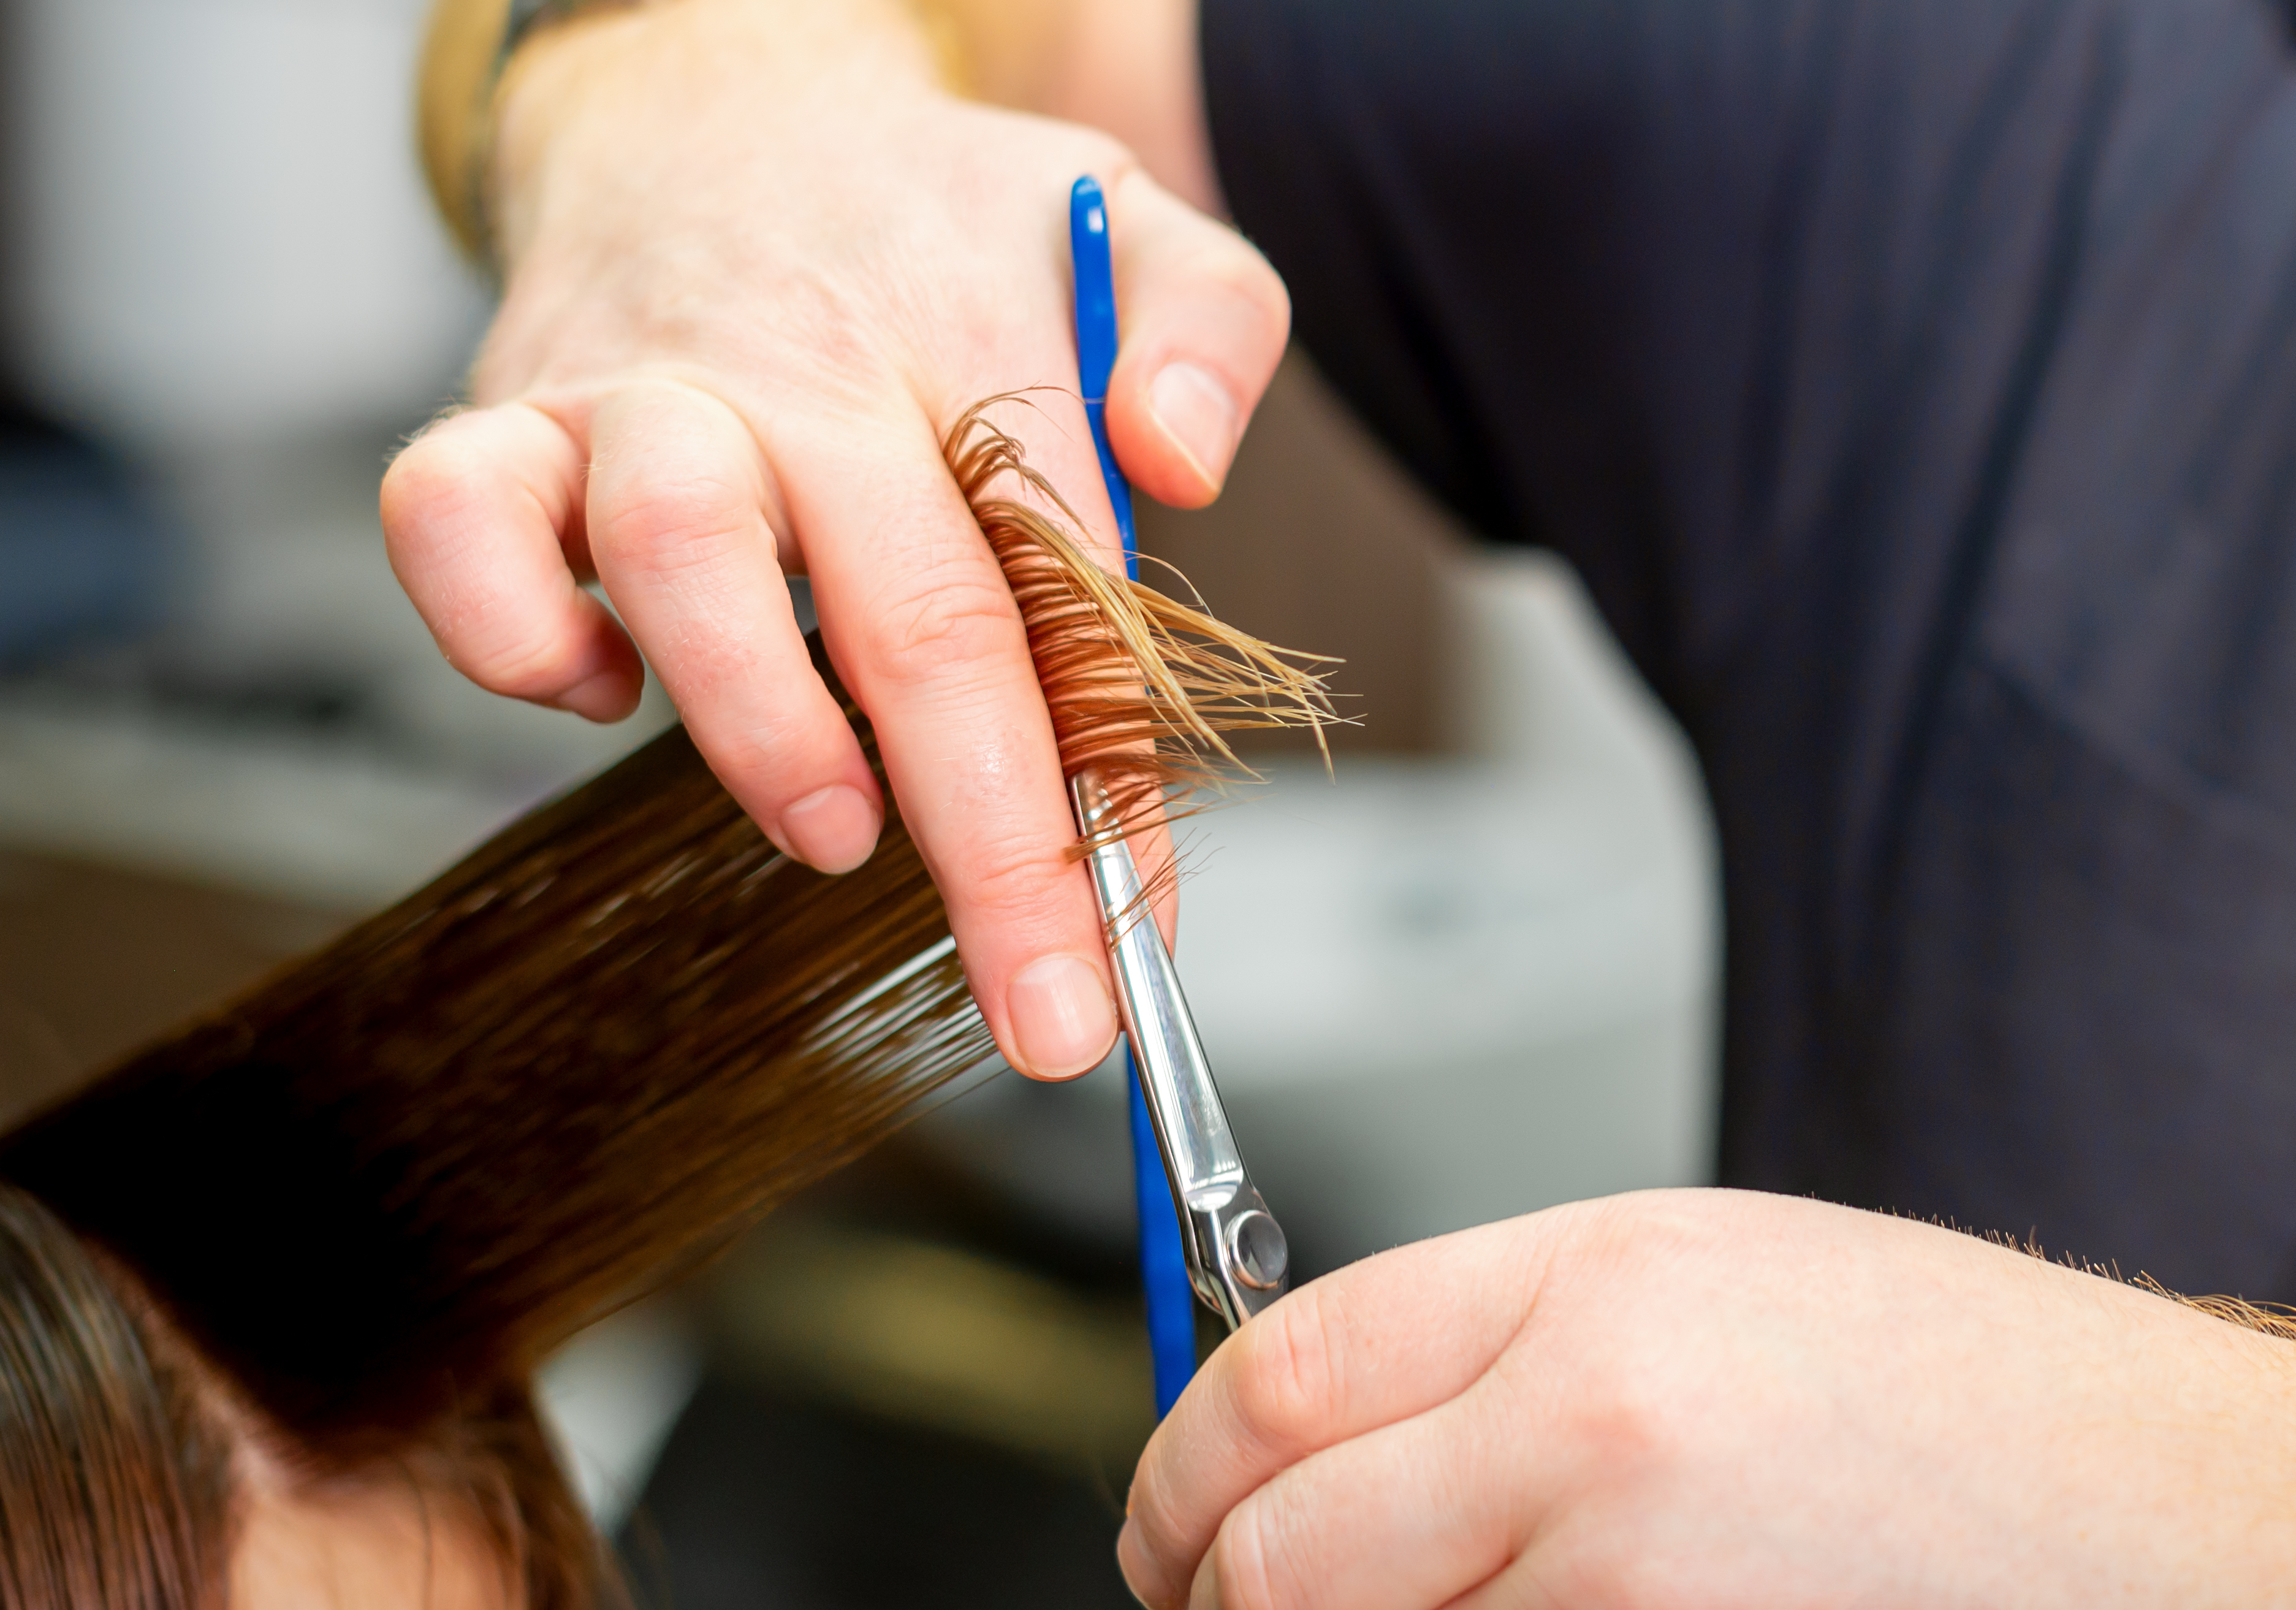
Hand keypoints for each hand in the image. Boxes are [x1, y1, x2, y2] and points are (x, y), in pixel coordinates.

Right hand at [379, 0, 1284, 1077]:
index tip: (1137, 944)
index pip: (1073, 595)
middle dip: (987, 844)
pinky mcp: (510, 413)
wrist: (729, 96)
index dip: (1109, 791)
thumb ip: (1210, 333)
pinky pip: (453, 518)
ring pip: (677, 550)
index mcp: (975, 352)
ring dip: (761, 722)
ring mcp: (647, 393)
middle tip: (1038, 1000)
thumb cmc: (936, 217)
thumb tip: (1179, 463)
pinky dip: (505, 632)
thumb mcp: (1128, 226)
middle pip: (912, 612)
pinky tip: (596, 687)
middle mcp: (808, 375)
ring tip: (833, 826)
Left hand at [1121, 1189, 2295, 1606]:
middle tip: (1202, 1594)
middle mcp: (1593, 1441)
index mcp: (1585, 1289)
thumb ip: (1477, 1334)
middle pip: (1277, 1554)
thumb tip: (1295, 1416)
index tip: (1161, 1501)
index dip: (1173, 1457)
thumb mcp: (1684, 1269)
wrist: (2158, 1506)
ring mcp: (1633, 1599)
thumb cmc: (1939, 1374)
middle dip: (1204, 1589)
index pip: (1277, 1377)